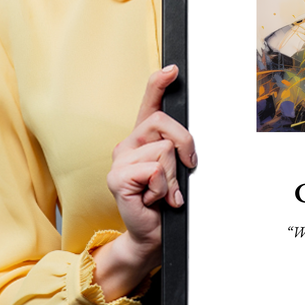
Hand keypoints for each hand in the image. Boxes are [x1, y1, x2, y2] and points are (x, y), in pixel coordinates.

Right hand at [92, 65, 196, 299]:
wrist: (153, 234)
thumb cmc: (166, 201)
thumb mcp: (177, 169)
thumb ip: (178, 149)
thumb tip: (187, 142)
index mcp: (143, 138)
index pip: (149, 103)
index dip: (159, 83)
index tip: (173, 69)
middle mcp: (128, 144)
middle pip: (164, 123)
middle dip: (185, 145)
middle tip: (185, 169)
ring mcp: (119, 160)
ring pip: (164, 150)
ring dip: (173, 176)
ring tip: (164, 192)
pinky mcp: (117, 178)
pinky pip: (154, 170)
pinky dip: (163, 188)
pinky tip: (154, 199)